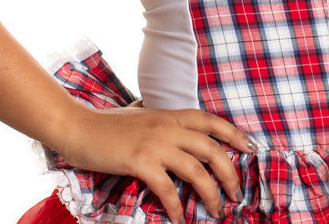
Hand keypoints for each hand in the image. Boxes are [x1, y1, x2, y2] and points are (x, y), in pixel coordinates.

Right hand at [54, 104, 254, 221]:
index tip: (251, 148)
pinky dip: (177, 206)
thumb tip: (174, 123)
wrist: (78, 127)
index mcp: (170, 115)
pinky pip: (167, 188)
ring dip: (211, 193)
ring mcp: (154, 143)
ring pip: (197, 170)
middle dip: (230, 173)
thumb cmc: (107, 124)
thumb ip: (160, 119)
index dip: (234, 134)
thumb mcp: (141, 114)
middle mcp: (167, 126)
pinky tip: (179, 218)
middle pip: (212, 149)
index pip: (211, 120)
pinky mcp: (139, 161)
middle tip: (236, 193)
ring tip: (217, 210)